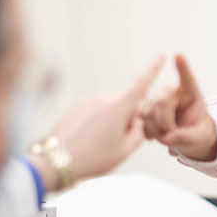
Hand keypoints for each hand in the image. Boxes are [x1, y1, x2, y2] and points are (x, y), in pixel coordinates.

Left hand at [42, 56, 163, 186]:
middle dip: (129, 117)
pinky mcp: (77, 106)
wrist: (55, 161)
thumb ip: (139, 132)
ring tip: (99, 143)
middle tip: (120, 141)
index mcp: (119, 108)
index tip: (161, 56)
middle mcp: (104, 99)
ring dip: (112, 121)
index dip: (153, 69)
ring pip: (110, 108)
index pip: (141, 84)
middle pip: (126, 103)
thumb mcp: (124, 151)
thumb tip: (138, 121)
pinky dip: (97, 122)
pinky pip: (95, 111)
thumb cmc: (93, 158)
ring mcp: (88, 101)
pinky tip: (88, 139)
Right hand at [142, 54, 216, 161]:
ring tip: (167, 134)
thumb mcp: (199, 138)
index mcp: (191, 93)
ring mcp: (156, 97)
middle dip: (165, 124)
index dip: (183, 68)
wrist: (186, 135)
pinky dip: (147, 131)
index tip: (179, 56)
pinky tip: (156, 134)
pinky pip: (140, 119)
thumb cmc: (196, 132)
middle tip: (173, 135)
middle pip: (161, 102)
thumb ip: (188, 137)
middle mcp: (171, 91)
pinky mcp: (144, 106)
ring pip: (148, 112)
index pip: (188, 79)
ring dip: (156, 130)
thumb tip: (170, 137)